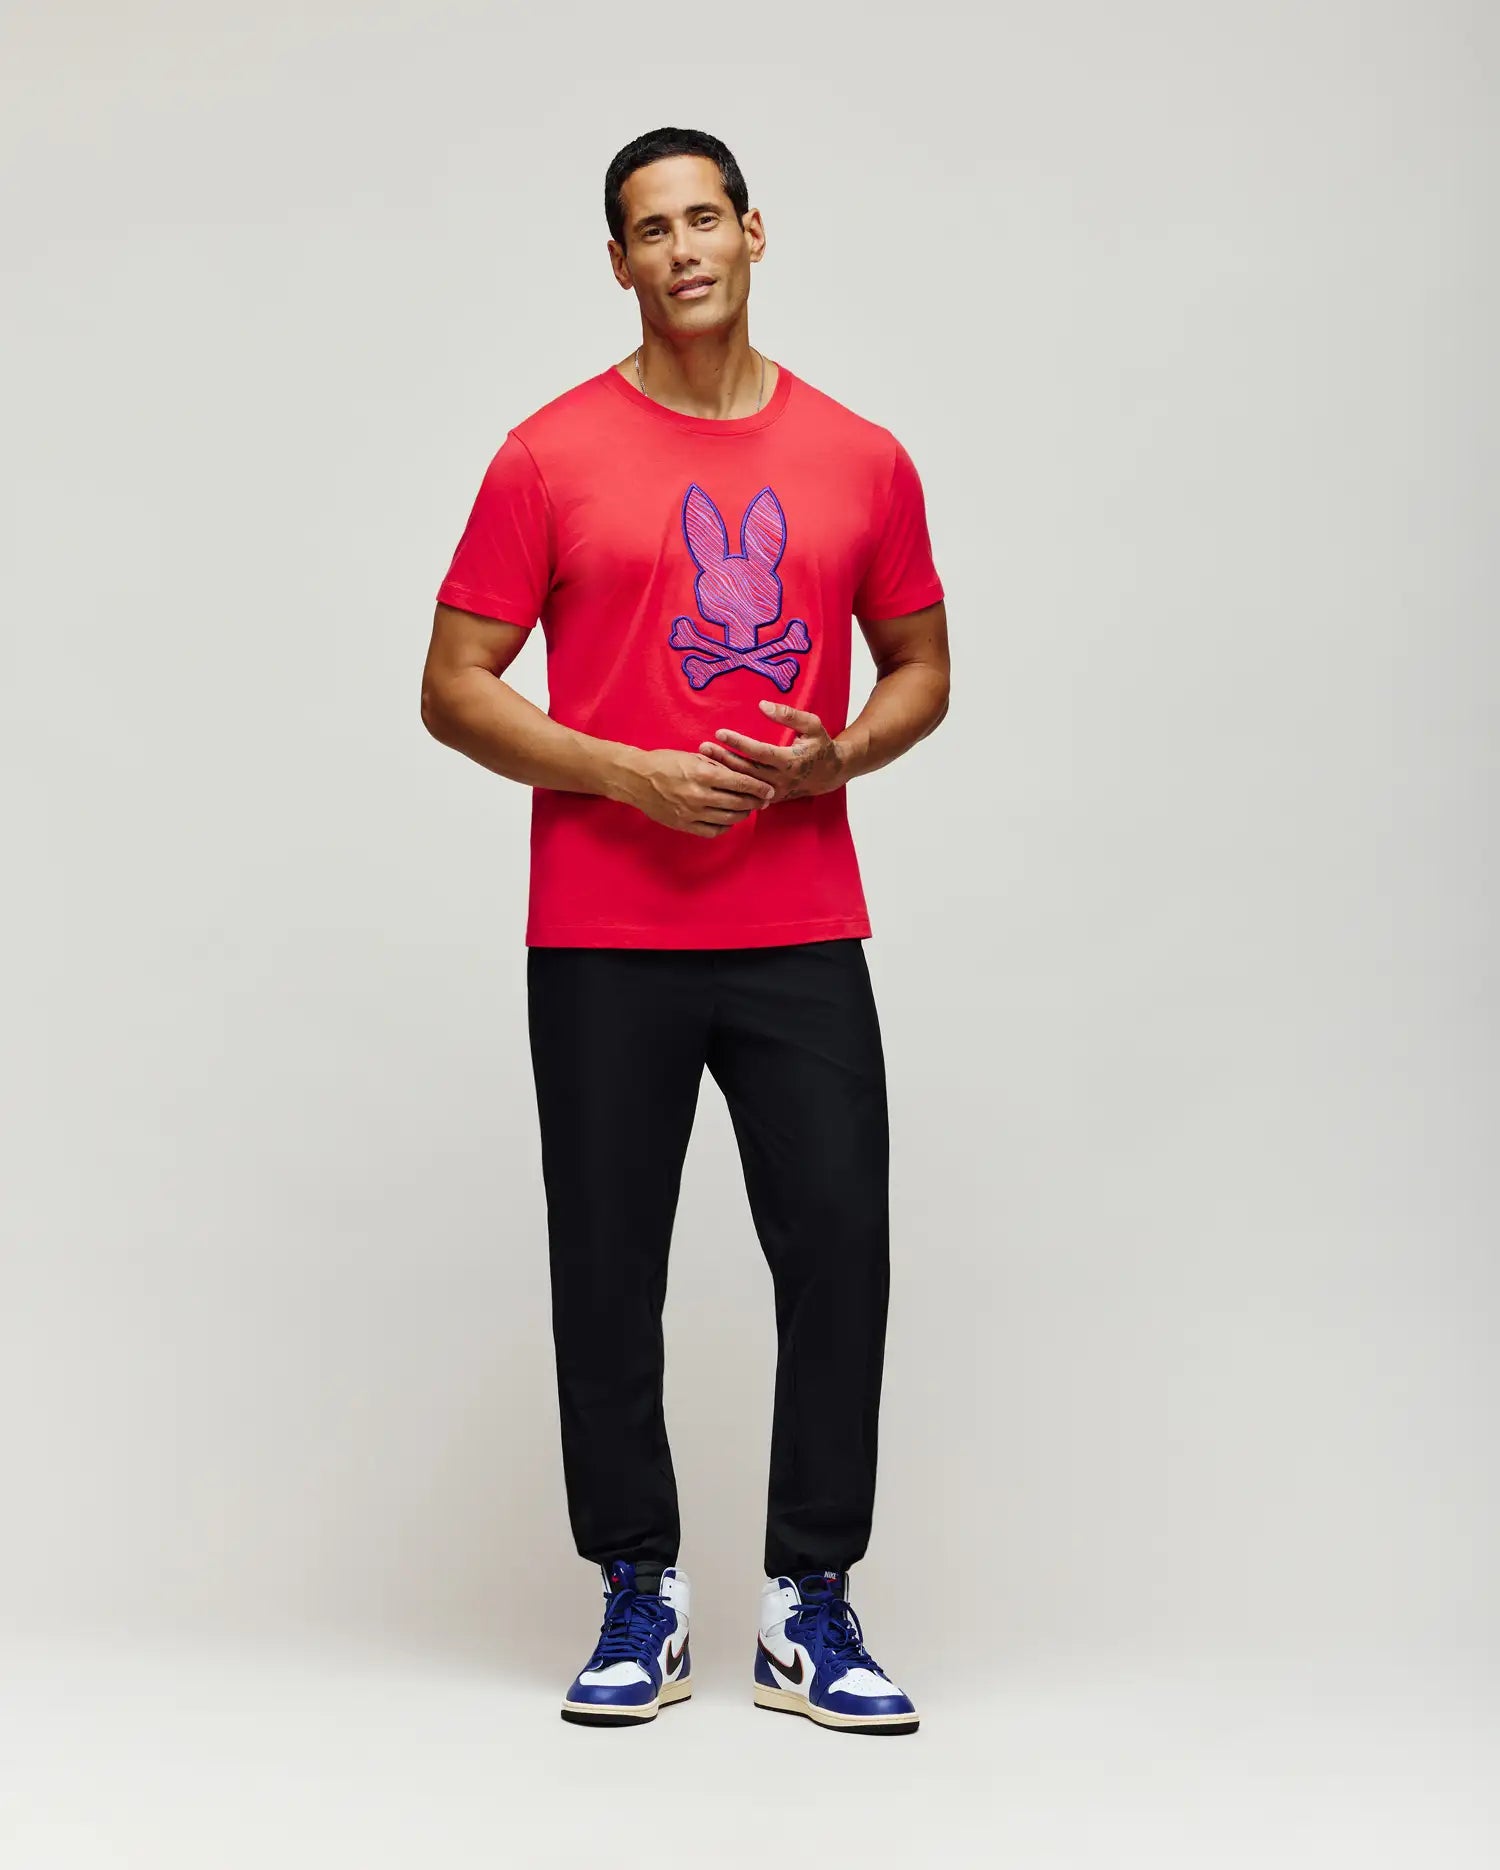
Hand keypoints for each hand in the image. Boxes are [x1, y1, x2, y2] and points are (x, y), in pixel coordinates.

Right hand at [622, 748, 775, 837]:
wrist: (635, 779)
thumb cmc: (664, 762)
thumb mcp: (693, 757)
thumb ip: (717, 767)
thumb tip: (741, 775)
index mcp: (703, 774)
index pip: (741, 783)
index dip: (758, 788)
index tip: (769, 790)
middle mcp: (700, 796)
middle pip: (738, 802)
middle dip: (755, 802)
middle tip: (763, 801)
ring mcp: (692, 813)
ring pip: (729, 818)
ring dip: (743, 814)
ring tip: (747, 809)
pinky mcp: (684, 825)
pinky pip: (713, 831)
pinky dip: (725, 826)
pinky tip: (728, 820)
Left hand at [698, 700, 845, 803]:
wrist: (829, 774)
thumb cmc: (820, 745)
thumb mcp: (812, 725)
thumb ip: (789, 714)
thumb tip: (762, 705)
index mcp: (790, 761)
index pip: (759, 753)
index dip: (739, 743)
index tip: (720, 732)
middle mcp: (781, 779)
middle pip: (747, 770)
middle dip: (724, 758)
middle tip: (704, 747)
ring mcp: (775, 792)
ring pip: (745, 784)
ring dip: (724, 771)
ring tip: (704, 759)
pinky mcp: (770, 798)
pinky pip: (747, 792)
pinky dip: (731, 783)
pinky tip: (715, 773)